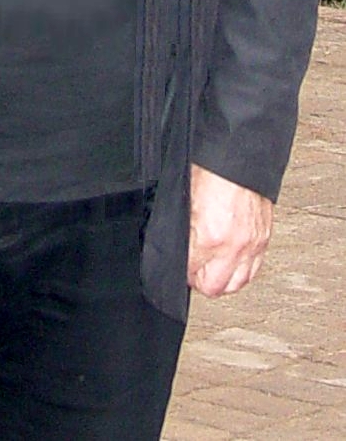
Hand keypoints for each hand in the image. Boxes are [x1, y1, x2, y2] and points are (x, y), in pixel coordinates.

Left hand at [187, 163, 273, 297]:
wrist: (237, 155)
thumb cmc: (209, 170)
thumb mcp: (184, 201)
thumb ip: (182, 231)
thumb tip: (178, 249)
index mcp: (210, 237)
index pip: (191, 274)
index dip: (182, 273)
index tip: (180, 268)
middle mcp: (234, 246)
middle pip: (215, 287)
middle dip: (201, 282)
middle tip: (194, 271)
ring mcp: (252, 245)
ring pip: (237, 284)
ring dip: (223, 280)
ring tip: (212, 269)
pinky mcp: (264, 239)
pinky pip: (254, 270)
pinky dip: (242, 271)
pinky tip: (232, 262)